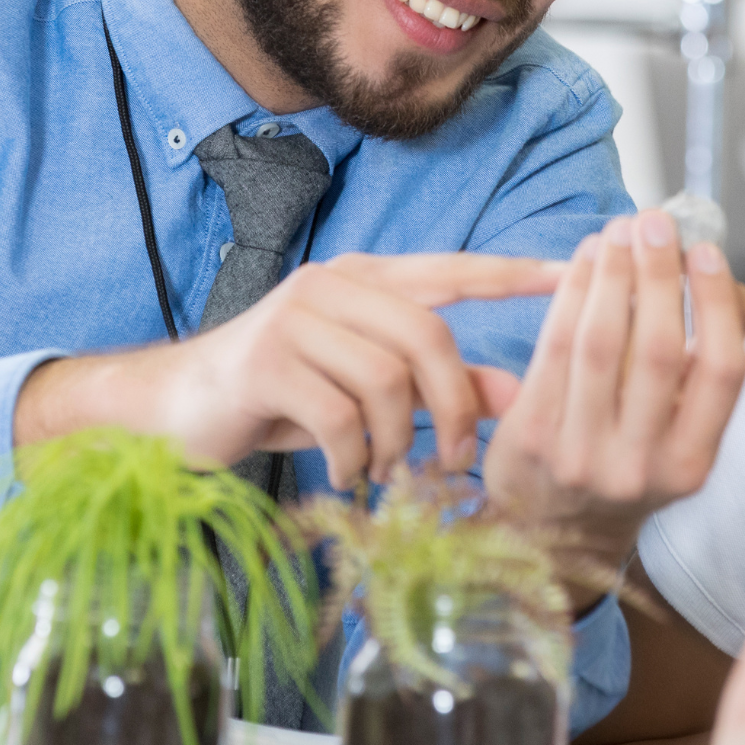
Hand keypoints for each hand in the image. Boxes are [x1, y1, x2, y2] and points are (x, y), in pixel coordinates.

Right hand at [16, 251, 561, 489]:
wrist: (175, 409)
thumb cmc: (282, 396)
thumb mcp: (369, 389)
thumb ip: (441, 385)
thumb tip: (525, 396)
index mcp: (364, 280)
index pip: (452, 268)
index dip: (511, 273)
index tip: (569, 272)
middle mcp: (332, 286)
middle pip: (427, 337)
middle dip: (453, 408)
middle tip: (456, 461)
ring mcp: (295, 318)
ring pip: (385, 380)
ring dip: (398, 442)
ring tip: (388, 473)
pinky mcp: (265, 362)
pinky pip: (339, 416)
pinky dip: (354, 459)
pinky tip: (347, 476)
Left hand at [477, 210, 744, 572]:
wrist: (552, 535)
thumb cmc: (626, 465)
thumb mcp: (677, 441)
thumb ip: (698, 373)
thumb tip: (712, 280)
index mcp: (692, 465)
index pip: (720, 373)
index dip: (716, 305)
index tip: (706, 252)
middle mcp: (639, 465)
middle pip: (656, 350)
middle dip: (658, 275)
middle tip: (657, 223)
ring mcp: (581, 454)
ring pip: (600, 344)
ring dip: (611, 275)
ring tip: (619, 232)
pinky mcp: (531, 437)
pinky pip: (554, 349)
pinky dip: (571, 296)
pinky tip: (584, 261)